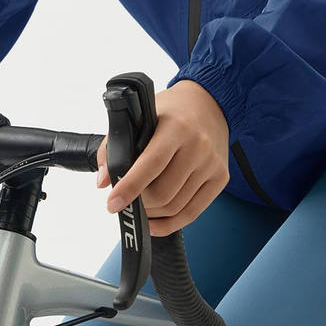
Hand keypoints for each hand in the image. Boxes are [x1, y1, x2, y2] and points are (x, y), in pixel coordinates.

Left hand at [95, 79, 229, 236]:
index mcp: (176, 127)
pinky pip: (192, 212)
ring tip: (140, 207)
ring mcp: (212, 164)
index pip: (151, 164)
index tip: (112, 204)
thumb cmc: (171, 111)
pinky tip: (154, 221)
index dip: (129, 187)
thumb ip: (113, 146)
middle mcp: (198, 146)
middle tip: (126, 201)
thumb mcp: (139, 116)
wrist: (209, 102)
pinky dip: (170, 223)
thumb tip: (104, 182)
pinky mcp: (221, 178)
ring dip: (152, 214)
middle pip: (163, 193)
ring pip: (175, 206)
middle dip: (139, 204)